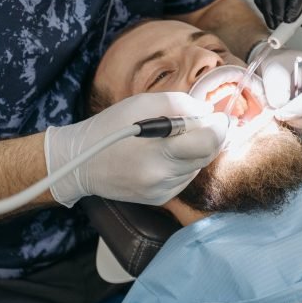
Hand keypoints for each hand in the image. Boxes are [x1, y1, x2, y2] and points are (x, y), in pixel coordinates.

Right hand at [44, 92, 228, 206]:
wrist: (81, 163)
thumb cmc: (110, 127)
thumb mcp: (142, 103)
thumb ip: (179, 103)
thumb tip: (208, 109)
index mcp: (158, 151)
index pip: (208, 142)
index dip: (219, 126)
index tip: (220, 116)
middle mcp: (162, 176)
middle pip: (207, 155)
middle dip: (212, 136)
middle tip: (207, 121)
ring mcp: (161, 191)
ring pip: (198, 166)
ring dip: (198, 149)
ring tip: (180, 136)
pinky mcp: (159, 199)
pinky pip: (185, 178)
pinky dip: (185, 163)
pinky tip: (169, 153)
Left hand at [259, 49, 301, 140]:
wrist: (281, 72)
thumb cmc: (279, 67)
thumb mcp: (273, 67)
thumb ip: (276, 84)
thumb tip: (281, 105)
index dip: (298, 110)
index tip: (278, 113)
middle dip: (297, 122)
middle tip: (277, 117)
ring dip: (297, 128)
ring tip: (281, 116)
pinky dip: (299, 132)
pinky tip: (288, 120)